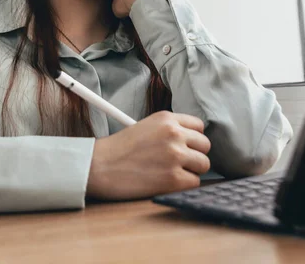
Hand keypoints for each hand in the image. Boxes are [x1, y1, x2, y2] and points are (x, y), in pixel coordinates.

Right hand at [86, 111, 210, 200]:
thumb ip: (169, 129)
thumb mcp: (146, 126)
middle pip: (205, 145)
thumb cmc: (118, 149)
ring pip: (204, 164)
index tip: (187, 147)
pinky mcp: (173, 178)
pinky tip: (169, 183)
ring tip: (174, 173)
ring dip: (192, 171)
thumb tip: (191, 141)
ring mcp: (175, 156)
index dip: (194, 139)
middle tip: (181, 163)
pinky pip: (194, 183)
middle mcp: (174, 134)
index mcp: (167, 118)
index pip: (199, 126)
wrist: (99, 166)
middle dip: (195, 155)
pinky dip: (184, 185)